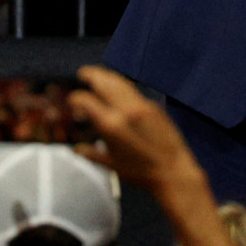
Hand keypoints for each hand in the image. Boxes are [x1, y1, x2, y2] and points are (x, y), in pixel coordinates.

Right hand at [68, 66, 202, 196]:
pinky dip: (122, 87)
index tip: (72, 101)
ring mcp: (141, 105)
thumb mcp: (111, 165)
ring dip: (107, 76)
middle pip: (104, 82)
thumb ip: (91, 154)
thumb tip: (76, 149)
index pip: (86, 100)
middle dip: (91, 74)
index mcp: (110, 124)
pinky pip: (134, 92)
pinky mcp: (154, 106)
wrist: (172, 170)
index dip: (75, 98)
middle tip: (83, 73)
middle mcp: (125, 109)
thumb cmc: (140, 172)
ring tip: (99, 75)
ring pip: (120, 82)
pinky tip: (119, 90)